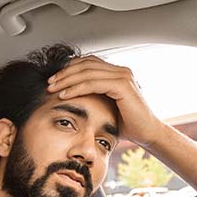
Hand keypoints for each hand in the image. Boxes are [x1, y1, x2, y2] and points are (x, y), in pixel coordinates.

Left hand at [46, 55, 166, 147]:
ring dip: (67, 80)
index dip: (69, 69)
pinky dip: (76, 88)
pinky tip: (64, 95)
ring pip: (87, 72)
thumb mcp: (107, 107)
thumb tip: (73, 96)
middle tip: (49, 83)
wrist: (147, 134)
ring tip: (53, 89)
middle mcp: (121, 71)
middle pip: (85, 64)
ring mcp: (123, 76)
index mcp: (117, 73)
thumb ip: (94, 97)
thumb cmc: (128, 124)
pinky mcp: (122, 85)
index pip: (88, 63)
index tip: (54, 80)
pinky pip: (93, 83)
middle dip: (64, 73)